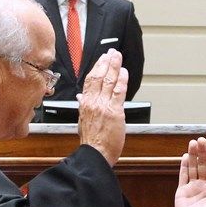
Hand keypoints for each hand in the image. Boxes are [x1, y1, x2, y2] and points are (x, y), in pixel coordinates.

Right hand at [76, 49, 127, 164]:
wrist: (95, 154)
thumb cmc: (91, 141)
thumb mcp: (82, 121)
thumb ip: (83, 107)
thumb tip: (81, 98)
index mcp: (85, 104)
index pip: (90, 80)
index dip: (96, 67)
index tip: (101, 59)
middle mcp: (93, 103)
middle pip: (99, 76)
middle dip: (106, 62)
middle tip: (112, 52)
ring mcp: (104, 106)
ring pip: (109, 81)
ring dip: (114, 67)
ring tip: (118, 57)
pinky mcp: (115, 112)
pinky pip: (119, 92)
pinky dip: (122, 81)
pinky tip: (124, 72)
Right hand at [174, 136, 205, 206]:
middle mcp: (203, 186)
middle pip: (203, 165)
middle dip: (202, 152)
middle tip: (201, 140)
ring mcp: (192, 188)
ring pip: (193, 168)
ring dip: (193, 156)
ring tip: (193, 143)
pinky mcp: (182, 193)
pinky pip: (183, 176)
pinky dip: (184, 166)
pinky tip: (186, 156)